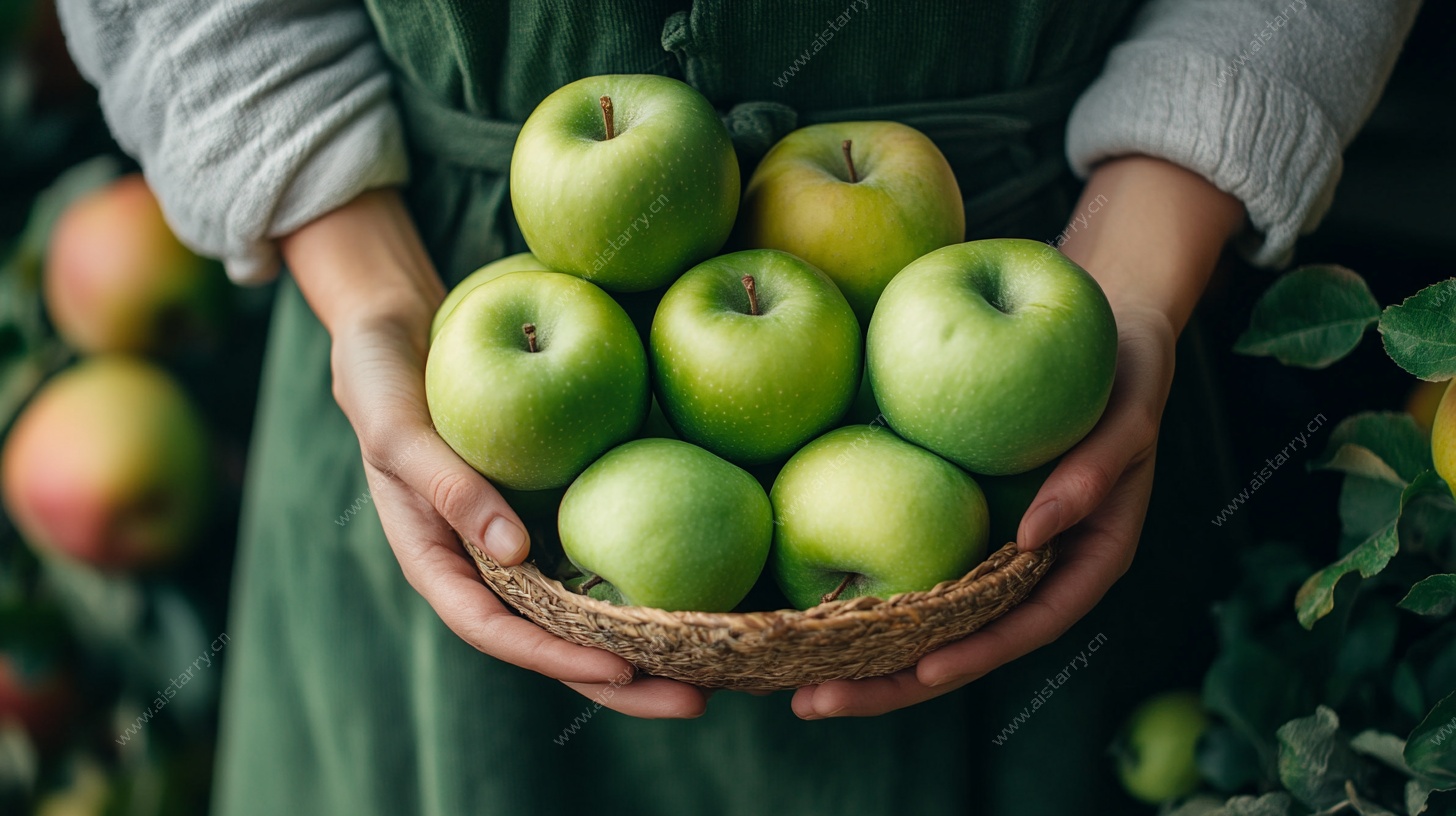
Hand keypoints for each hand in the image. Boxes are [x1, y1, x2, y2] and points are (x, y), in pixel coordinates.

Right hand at [283, 189, 707, 717]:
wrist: (400, 336)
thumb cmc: (383, 381)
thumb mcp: (400, 430)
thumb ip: (447, 487)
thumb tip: (515, 551)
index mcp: (438, 561)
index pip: (496, 629)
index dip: (556, 657)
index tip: (621, 669)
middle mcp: (485, 564)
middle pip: (554, 641)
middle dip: (621, 680)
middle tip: (697, 700)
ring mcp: (521, 541)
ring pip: (583, 611)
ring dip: (643, 644)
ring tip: (713, 667)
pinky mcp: (552, 506)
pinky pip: (598, 553)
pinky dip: (640, 578)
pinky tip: (697, 591)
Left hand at [792, 157, 1244, 718]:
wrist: (1105, 324)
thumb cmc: (1128, 368)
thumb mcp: (1128, 412)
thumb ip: (1096, 472)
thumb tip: (1036, 537)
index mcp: (1085, 560)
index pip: (1029, 624)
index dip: (978, 653)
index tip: (922, 673)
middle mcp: (1033, 570)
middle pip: (963, 645)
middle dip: (891, 683)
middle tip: (814, 701)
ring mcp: (990, 550)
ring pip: (928, 622)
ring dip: (864, 658)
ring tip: (790, 684)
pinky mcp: (954, 520)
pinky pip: (909, 566)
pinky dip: (863, 594)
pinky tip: (803, 609)